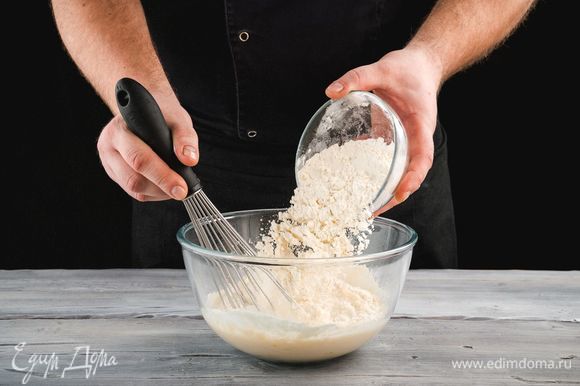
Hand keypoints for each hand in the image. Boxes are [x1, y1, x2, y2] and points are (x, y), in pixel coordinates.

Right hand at [97, 98, 198, 201]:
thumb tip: (189, 160)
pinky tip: (165, 186)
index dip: (162, 176)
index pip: (139, 159)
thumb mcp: (176, 118)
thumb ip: (185, 137)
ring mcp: (109, 163)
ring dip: (158, 192)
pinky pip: (134, 192)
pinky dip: (153, 193)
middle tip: (183, 191)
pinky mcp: (115, 174)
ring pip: (133, 189)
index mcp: (119, 130)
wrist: (145, 111)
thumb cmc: (161, 114)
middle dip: (161, 188)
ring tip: (176, 186)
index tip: (181, 187)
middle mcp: (109, 147)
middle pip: (133, 179)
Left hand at [325, 46, 442, 215]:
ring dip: (387, 189)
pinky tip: (358, 183)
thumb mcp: (382, 68)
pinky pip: (388, 160)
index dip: (413, 176)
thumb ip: (357, 78)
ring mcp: (407, 140)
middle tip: (374, 211)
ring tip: (366, 208)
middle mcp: (416, 137)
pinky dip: (377, 173)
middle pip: (411, 172)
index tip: (401, 191)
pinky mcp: (396, 139)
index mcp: (420, 124)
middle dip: (396, 194)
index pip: (422, 156)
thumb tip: (331, 91)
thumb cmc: (408, 69)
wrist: (420, 65)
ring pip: (400, 170)